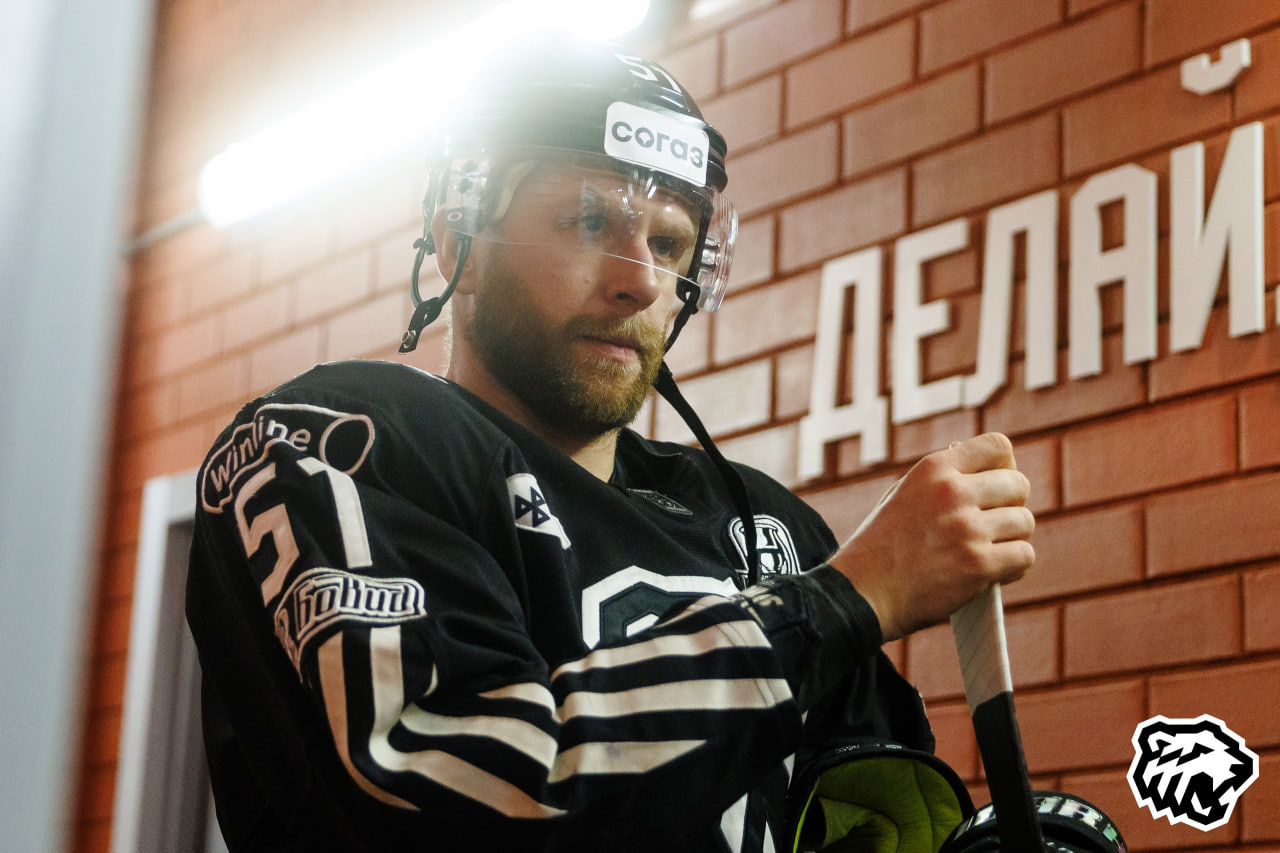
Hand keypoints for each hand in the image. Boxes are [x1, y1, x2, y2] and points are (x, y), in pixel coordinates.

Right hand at [828, 433, 1034, 641]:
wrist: (862, 593)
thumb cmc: (882, 548)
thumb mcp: (905, 494)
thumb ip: (944, 481)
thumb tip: (992, 475)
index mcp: (934, 468)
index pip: (997, 446)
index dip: (1003, 468)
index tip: (994, 489)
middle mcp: (953, 492)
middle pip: (1018, 485)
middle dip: (1012, 506)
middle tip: (994, 527)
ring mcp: (967, 528)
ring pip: (1024, 522)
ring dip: (1013, 539)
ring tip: (990, 552)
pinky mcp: (978, 564)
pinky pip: (1024, 556)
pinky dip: (1013, 568)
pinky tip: (991, 574)